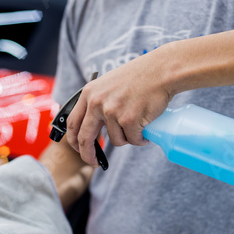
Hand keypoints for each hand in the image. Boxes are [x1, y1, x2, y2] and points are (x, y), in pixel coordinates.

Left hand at [66, 51, 174, 166]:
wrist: (160, 71)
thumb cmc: (138, 77)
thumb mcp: (107, 85)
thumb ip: (97, 103)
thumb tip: (91, 126)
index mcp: (89, 93)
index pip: (73, 123)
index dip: (73, 140)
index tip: (78, 148)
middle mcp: (97, 103)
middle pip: (85, 138)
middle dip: (88, 155)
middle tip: (94, 162)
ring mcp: (112, 112)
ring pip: (116, 140)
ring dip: (128, 138)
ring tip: (138, 124)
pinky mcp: (128, 120)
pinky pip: (133, 140)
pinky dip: (141, 138)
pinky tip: (146, 126)